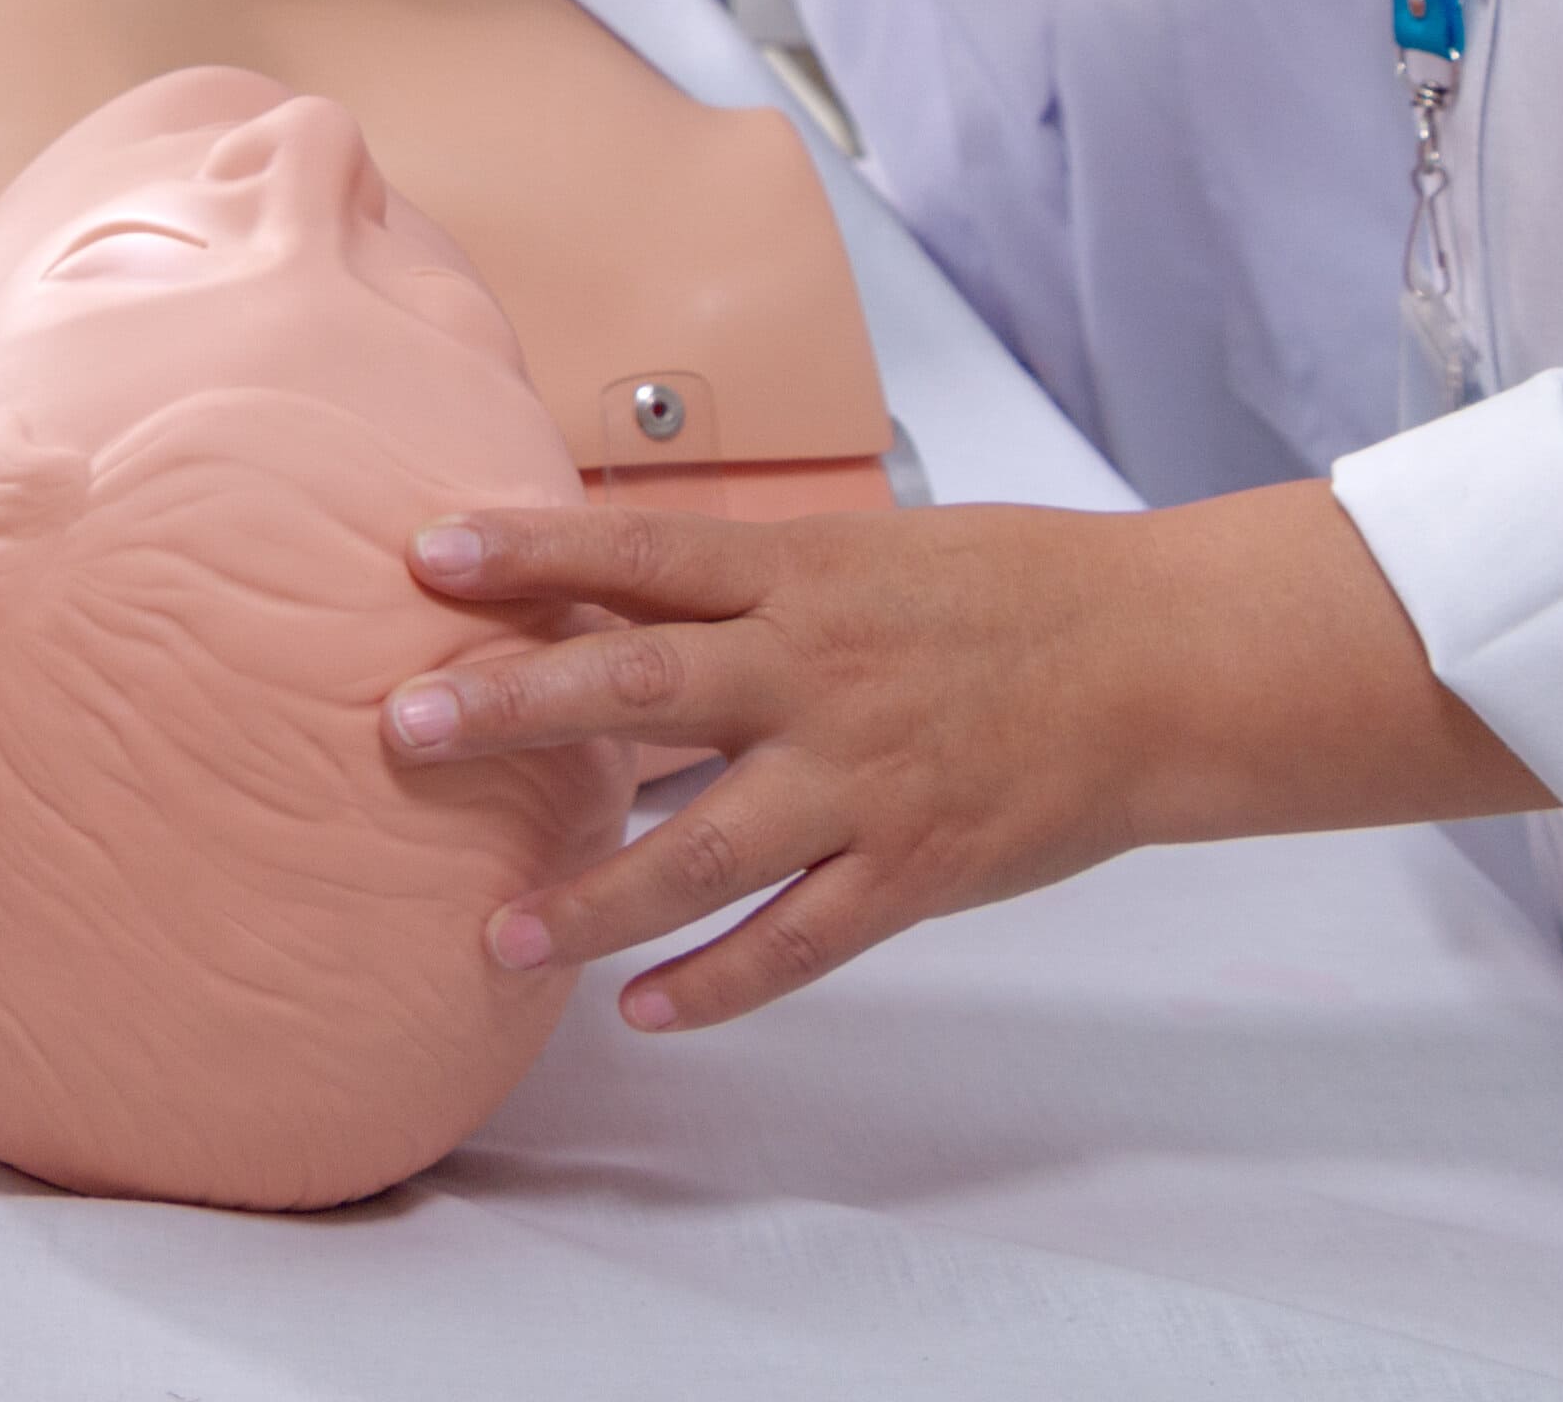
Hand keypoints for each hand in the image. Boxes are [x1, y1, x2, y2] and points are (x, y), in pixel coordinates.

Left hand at [368, 490, 1541, 1031]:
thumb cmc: (1000, 593)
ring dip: (595, 898)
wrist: (1156, 663)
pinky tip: (642, 1014)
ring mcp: (864, 778)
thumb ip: (740, 577)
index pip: (641, 551)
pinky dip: (719, 983)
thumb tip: (599, 580)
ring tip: (499, 939)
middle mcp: (817, 670)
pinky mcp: (913, 869)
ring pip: (705, 847)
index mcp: (801, 574)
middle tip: (406, 730)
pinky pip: (800, 941)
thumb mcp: (863, 550)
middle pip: (643, 685)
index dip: (530, 548)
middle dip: (518, 707)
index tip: (424, 551)